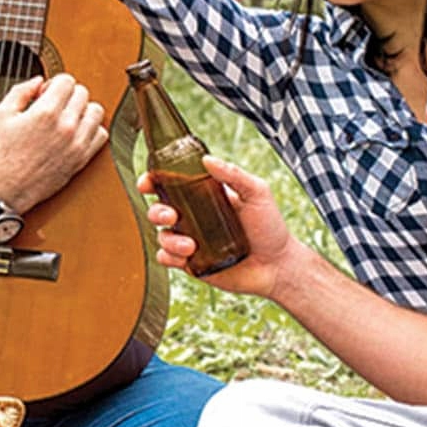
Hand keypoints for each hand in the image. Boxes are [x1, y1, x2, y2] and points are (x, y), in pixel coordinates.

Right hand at [0, 73, 108, 211]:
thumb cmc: (4, 153)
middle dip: (68, 94)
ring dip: (83, 109)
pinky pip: (101, 134)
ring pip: (96, 111)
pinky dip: (92, 129)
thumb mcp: (3, 114)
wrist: (9, 187)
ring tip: (68, 117)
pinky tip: (77, 131)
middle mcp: (65, 126)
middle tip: (55, 105)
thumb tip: (39, 80)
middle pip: (82, 93)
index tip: (48, 93)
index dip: (56, 83)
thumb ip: (21, 90)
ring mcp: (76, 143)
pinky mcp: (82, 158)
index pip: (67, 81)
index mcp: (45, 112)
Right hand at [142, 156, 288, 295]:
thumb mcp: (257, 193)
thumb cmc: (271, 227)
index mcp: (203, 196)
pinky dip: (168, 256)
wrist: (278, 266)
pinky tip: (185, 256)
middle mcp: (193, 217)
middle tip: (171, 216)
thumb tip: (208, 159)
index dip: (153, 181)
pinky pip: (166, 258)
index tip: (148, 182)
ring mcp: (191, 241)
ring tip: (190, 245)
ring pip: (161, 236)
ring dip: (167, 239)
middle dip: (157, 212)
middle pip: (158, 210)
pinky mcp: (192, 264)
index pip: (170, 185)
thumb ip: (234, 174)